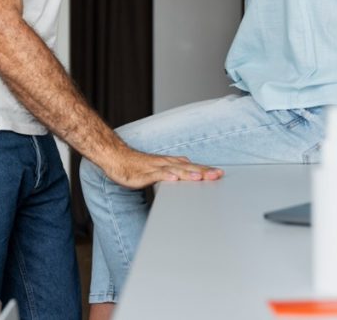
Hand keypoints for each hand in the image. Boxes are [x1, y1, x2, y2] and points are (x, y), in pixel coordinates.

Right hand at [105, 148, 223, 188]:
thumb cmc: (136, 164)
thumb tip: (187, 169)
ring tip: (199, 177)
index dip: (205, 170)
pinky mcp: (143, 173)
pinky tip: (173, 179)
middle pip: (186, 167)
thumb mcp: (158, 168)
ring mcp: (154, 167)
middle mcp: (164, 163)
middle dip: (202, 171)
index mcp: (169, 163)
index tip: (220, 173)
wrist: (116, 156)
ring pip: (173, 170)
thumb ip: (172, 169)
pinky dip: (165, 176)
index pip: (191, 166)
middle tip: (217, 175)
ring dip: (187, 173)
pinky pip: (155, 175)